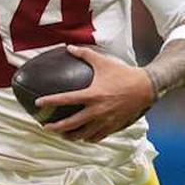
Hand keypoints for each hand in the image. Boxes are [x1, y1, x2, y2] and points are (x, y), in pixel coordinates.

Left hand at [36, 45, 155, 142]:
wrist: (146, 87)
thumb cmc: (123, 74)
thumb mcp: (103, 62)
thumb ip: (85, 54)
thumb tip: (69, 47)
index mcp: (92, 95)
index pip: (66, 99)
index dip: (50, 101)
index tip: (38, 104)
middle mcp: (97, 110)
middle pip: (71, 123)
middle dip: (56, 127)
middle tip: (46, 127)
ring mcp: (105, 121)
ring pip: (83, 134)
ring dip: (70, 136)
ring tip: (62, 135)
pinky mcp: (113, 127)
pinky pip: (97, 137)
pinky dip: (88, 138)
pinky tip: (83, 136)